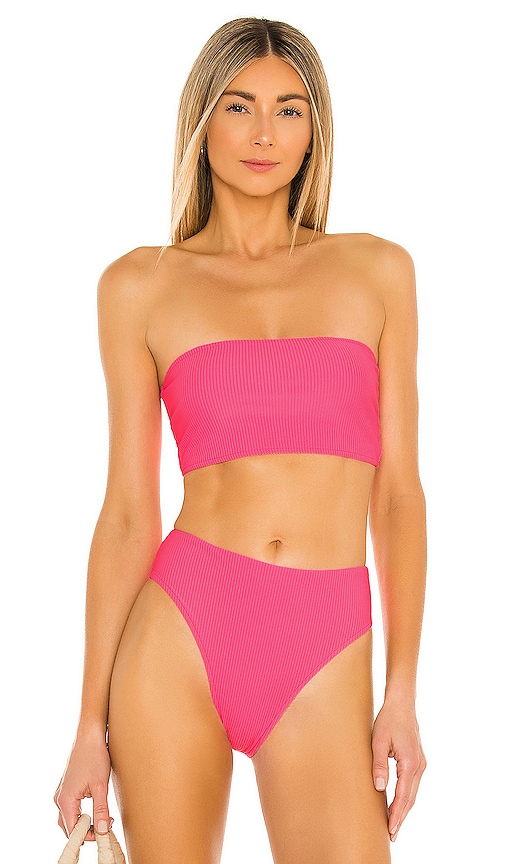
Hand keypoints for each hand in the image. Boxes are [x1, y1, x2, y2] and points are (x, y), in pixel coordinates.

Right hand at [54, 726, 112, 841]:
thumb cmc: (94, 756)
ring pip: (69, 818)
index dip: (87, 836)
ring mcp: (62, 793)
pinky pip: (71, 808)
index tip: (104, 834)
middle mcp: (59, 798)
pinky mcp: (67, 788)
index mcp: (65, 800)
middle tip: (105, 828)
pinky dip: (82, 814)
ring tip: (103, 819)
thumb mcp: (100, 786)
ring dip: (84, 823)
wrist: (89, 735)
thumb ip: (100, 810)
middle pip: (68, 826)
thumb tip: (102, 831)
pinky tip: (96, 810)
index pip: (72, 830)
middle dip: (86, 831)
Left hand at [371, 698, 425, 841]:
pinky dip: (406, 797)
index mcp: (410, 763)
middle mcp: (419, 766)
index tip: (390, 830)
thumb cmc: (388, 720)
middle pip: (411, 799)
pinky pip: (412, 784)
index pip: (404, 796)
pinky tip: (399, 803)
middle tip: (392, 835)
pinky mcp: (418, 761)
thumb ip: (379, 765)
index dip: (396, 815)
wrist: (402, 704)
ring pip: (413, 793)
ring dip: (404, 808)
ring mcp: (421, 764)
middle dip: (401, 817)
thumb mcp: (378, 741)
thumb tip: (380, 788)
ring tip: (394, 824)